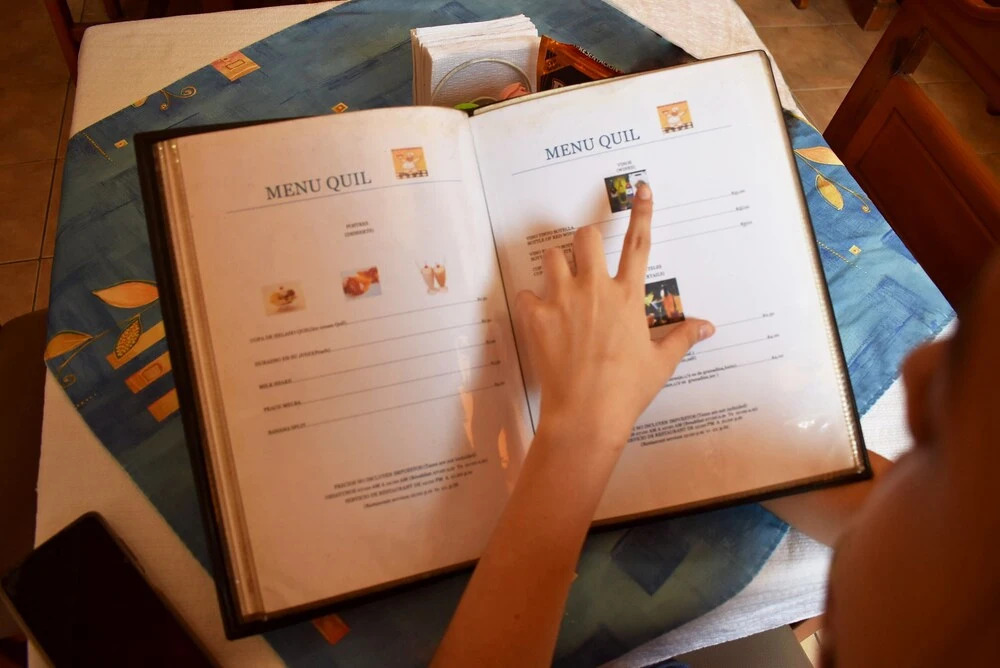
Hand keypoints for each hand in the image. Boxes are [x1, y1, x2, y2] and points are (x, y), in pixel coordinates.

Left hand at [514, 182, 714, 448]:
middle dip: (584, 242)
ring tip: (559, 287)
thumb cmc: (627, 390)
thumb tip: (708, 326)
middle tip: (584, 261)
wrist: (588, 414)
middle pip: (585, 238)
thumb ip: (682, 338)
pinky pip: (525, 294)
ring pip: (551, 258)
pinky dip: (529, 302)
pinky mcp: (536, 317)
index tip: (641, 187)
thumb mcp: (660, 363)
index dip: (642, 212)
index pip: (638, 243)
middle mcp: (595, 289)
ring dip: (555, 267)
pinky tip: (537, 317)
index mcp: (627, 297)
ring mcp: (563, 300)